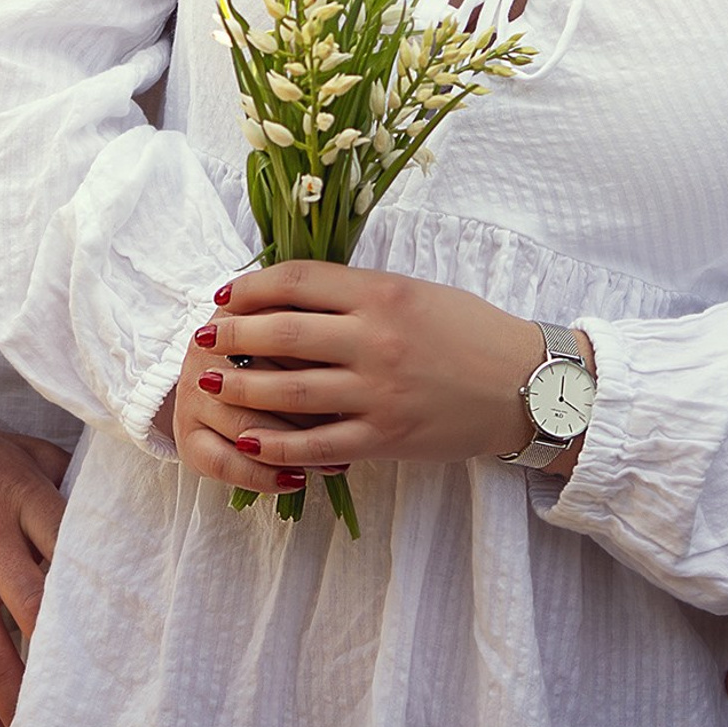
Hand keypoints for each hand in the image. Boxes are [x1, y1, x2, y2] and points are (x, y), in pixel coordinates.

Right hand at [0, 331, 69, 726]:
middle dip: (68, 655)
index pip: (73, 546)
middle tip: (97, 693)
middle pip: (40, 605)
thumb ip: (54, 473)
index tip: (127, 630)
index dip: (101, 590)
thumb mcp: (5, 448)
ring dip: (22, 697)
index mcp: (20, 493)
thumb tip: (102, 501)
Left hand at [189, 261, 545, 474]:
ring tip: (211, 384)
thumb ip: (355, 293)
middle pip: (282, 331)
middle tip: (203, 337)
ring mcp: (378, 392)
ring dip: (241, 386)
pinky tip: (248, 442)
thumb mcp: (412, 292)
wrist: (523, 386)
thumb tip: (287, 295)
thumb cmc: (466, 330)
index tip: (223, 294)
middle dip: (232, 334)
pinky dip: (276, 445)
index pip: (296, 281)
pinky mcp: (384, 438)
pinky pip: (316, 444)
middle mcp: (375, 339)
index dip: (250, 287)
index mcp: (381, 292)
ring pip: (289, 389)